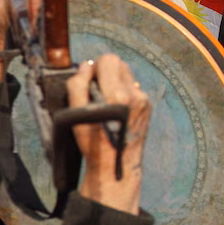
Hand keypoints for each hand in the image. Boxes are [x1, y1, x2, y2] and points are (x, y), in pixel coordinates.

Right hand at [70, 54, 151, 215]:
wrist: (115, 164)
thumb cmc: (92, 142)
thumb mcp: (76, 113)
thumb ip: (78, 84)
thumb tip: (86, 66)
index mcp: (116, 95)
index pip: (109, 60)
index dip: (95, 66)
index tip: (88, 79)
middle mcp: (135, 94)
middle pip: (120, 64)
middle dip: (106, 72)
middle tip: (95, 89)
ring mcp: (144, 100)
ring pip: (128, 76)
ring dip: (115, 82)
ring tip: (105, 100)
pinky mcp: (148, 106)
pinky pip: (134, 89)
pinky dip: (124, 92)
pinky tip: (116, 109)